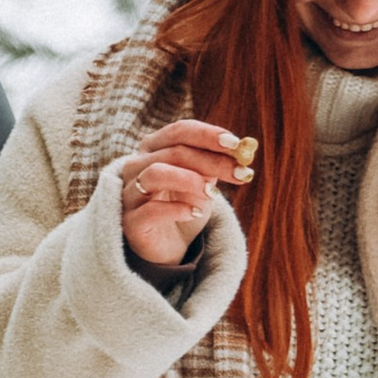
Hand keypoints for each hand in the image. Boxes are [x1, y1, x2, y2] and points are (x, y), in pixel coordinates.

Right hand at [115, 119, 252, 267]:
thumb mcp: (204, 182)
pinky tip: (194, 213)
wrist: (167, 247)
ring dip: (190, 180)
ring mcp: (130, 192)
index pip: (180, 131)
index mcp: (154, 148)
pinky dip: (177, 210)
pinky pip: (152, 210)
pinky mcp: (131, 221)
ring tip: (213, 194)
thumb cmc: (184, 206)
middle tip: (240, 173)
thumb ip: (217, 165)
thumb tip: (246, 149)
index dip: (208, 135)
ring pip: (156, 173)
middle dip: (211, 161)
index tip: (237, 144)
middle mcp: (137, 165)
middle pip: (174, 152)